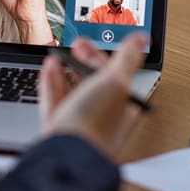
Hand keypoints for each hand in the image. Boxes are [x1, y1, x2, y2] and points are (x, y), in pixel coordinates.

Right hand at [38, 32, 148, 158]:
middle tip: (74, 46)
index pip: (115, 77)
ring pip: (72, 92)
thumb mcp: (115, 82)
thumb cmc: (95, 122)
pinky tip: (49, 69)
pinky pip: (55, 101)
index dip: (101, 56)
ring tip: (57, 56)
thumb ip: (127, 58)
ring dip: (65, 70)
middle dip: (82, 62)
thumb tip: (140, 38)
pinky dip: (52, 83)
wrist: (66, 152)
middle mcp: (102, 118)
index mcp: (123, 109)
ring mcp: (79, 124)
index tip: (88, 42)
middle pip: (93, 83)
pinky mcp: (59, 129)